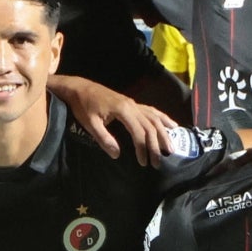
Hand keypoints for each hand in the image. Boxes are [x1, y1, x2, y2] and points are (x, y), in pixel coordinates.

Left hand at [52, 75, 177, 165]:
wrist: (80, 88)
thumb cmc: (83, 106)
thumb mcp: (90, 123)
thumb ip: (103, 139)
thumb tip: (117, 155)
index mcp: (122, 110)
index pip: (138, 131)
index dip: (142, 148)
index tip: (143, 162)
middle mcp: (132, 105)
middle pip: (150, 126)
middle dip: (156, 145)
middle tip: (158, 162)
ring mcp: (133, 103)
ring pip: (154, 118)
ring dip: (164, 133)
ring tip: (171, 148)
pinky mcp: (132, 103)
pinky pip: (152, 111)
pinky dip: (163, 118)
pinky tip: (171, 125)